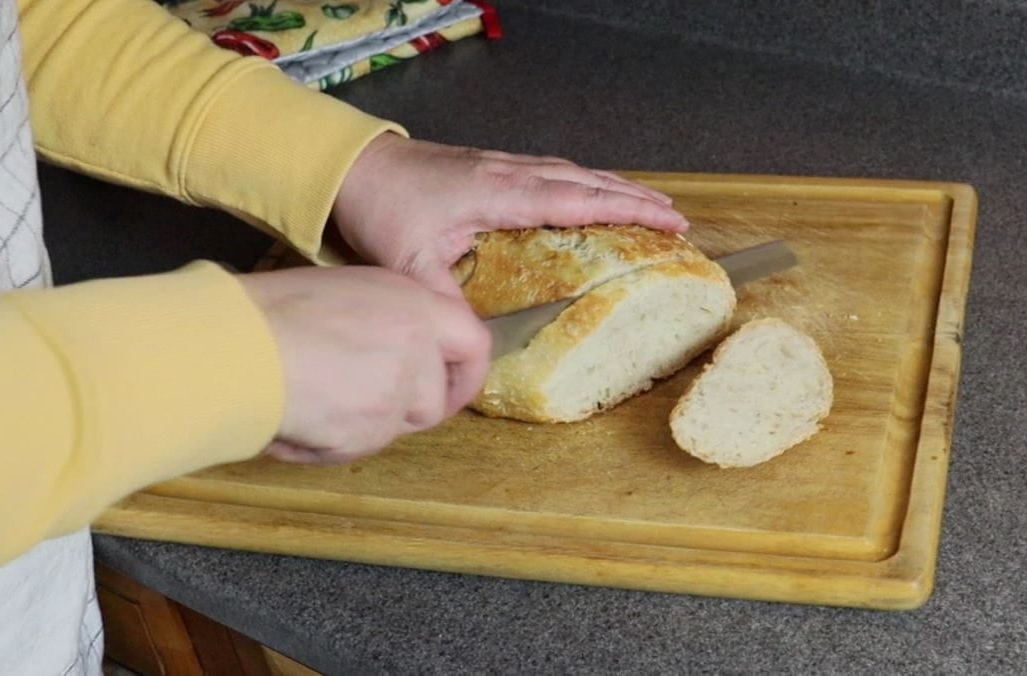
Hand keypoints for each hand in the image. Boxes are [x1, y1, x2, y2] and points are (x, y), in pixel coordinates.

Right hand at [240, 266, 489, 464]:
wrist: (238, 347)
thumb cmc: (271, 310)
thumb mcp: (343, 292)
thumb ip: (384, 320)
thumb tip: (386, 347)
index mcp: (413, 303)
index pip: (472, 342)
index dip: (464, 374)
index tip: (450, 389)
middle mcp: (416, 346)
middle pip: (434, 399)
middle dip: (406, 412)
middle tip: (369, 409)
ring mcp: (396, 394)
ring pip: (395, 428)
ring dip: (364, 426)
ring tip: (316, 403)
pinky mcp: (370, 432)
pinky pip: (356, 449)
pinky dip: (328, 444)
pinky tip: (296, 419)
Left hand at [332, 134, 687, 296]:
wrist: (350, 167)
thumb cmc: (380, 208)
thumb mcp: (410, 266)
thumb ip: (446, 304)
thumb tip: (477, 345)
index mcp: (500, 193)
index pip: (578, 200)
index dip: (627, 210)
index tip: (669, 220)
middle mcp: (508, 172)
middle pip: (586, 180)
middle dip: (636, 198)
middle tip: (676, 219)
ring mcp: (499, 166)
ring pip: (571, 172)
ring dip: (611, 188)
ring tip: (647, 206)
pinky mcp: (488, 167)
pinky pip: (550, 172)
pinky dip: (582, 183)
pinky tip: (585, 196)